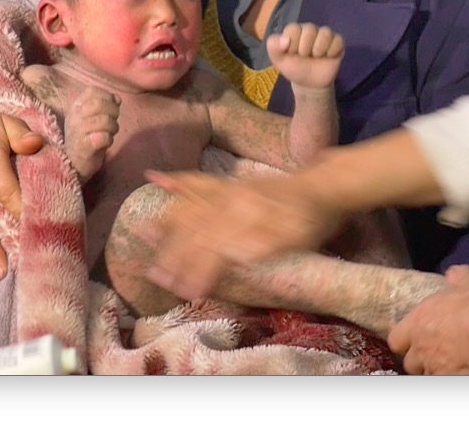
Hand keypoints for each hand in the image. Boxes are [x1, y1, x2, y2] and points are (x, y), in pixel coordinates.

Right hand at [57, 78, 119, 181]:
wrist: (74, 165)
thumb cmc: (86, 138)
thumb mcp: (93, 118)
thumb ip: (105, 106)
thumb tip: (117, 98)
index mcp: (75, 107)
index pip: (92, 91)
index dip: (107, 96)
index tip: (111, 106)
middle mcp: (74, 117)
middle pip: (99, 104)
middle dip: (113, 111)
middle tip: (113, 121)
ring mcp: (77, 132)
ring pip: (104, 120)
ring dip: (113, 127)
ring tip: (110, 133)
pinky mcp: (84, 147)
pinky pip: (103, 137)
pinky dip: (109, 139)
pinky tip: (106, 143)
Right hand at [142, 169, 342, 301]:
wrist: (323, 186)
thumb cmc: (312, 218)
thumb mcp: (296, 238)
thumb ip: (265, 246)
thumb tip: (235, 256)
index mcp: (246, 218)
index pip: (213, 250)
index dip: (197, 272)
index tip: (185, 291)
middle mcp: (231, 201)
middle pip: (194, 230)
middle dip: (174, 254)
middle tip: (156, 277)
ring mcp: (228, 190)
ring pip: (189, 205)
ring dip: (166, 222)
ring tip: (145, 233)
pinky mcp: (229, 184)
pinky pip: (198, 180)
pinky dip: (176, 179)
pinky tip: (156, 177)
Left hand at [267, 22, 343, 90]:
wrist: (310, 84)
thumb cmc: (294, 68)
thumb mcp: (278, 61)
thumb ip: (273, 47)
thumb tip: (285, 39)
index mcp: (295, 31)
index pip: (293, 28)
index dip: (292, 44)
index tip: (292, 54)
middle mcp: (310, 30)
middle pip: (309, 29)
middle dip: (305, 48)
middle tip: (305, 57)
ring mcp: (324, 35)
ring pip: (325, 33)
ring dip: (319, 50)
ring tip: (316, 57)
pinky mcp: (337, 41)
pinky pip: (338, 40)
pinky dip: (331, 51)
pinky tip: (327, 57)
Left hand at [387, 266, 468, 374]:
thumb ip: (461, 276)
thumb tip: (456, 274)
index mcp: (418, 321)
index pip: (396, 338)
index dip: (406, 337)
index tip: (418, 335)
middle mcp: (420, 349)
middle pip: (410, 361)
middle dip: (421, 358)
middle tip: (439, 351)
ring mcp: (434, 370)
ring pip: (427, 374)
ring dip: (437, 369)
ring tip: (454, 362)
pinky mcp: (449, 384)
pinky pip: (446, 381)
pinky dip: (453, 376)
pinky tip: (466, 372)